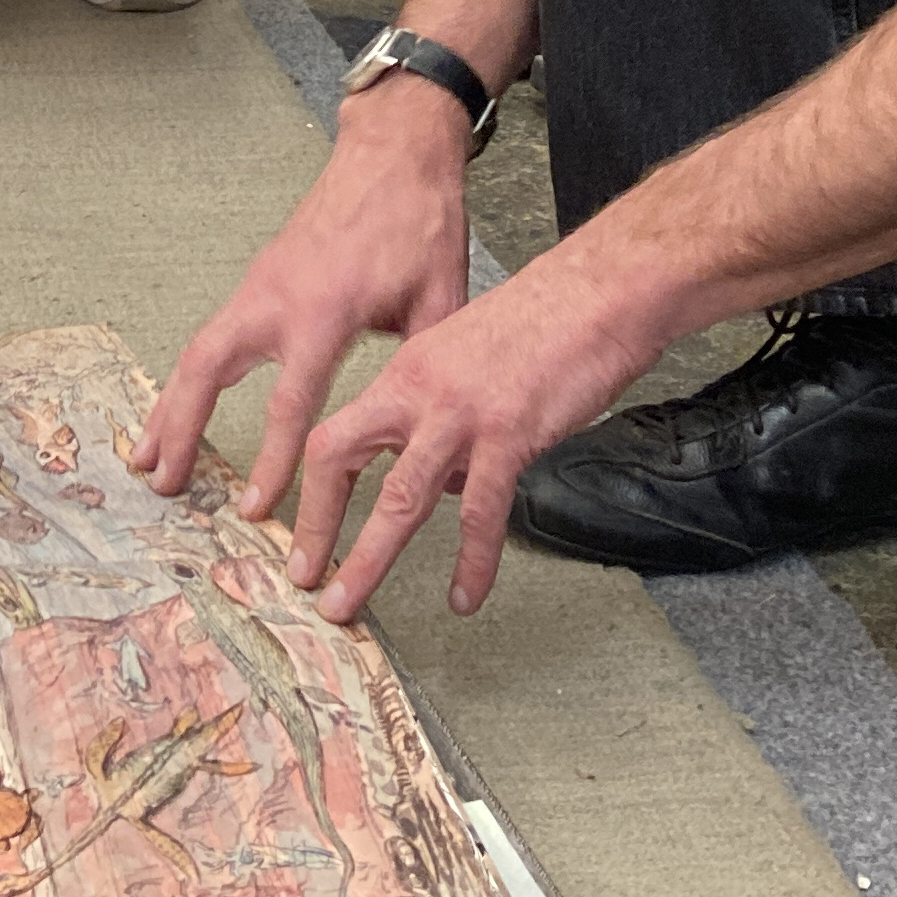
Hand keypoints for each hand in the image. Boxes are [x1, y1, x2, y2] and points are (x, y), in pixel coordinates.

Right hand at [130, 73, 477, 517]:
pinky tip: (177, 405)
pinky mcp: (257, 280)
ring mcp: (259, 286)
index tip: (258, 509)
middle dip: (183, 431)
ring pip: (196, 352)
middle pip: (208, 371)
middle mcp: (278, 298)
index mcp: (326, 310)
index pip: (290, 401)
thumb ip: (425, 369)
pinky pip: (210, 334)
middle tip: (167, 485)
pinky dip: (187, 376)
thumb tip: (432, 436)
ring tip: (148, 459)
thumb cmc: (419, 222)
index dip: (273, 461)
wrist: (392, 154)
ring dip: (169, 406)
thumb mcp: (441, 300)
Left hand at [282, 253, 655, 621]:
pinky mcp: (508, 434)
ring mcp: (460, 413)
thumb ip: (444, 418)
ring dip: (368, 557)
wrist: (596, 293)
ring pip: (399, 497)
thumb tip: (443, 481)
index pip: (334, 432)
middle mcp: (419, 391)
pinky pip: (480, 512)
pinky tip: (465, 594)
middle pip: (338, 456)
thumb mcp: (466, 360)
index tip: (301, 532)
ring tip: (352, 604)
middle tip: (304, 576)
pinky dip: (472, 562)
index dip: (310, 487)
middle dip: (315, 522)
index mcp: (405, 372)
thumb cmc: (544, 322)